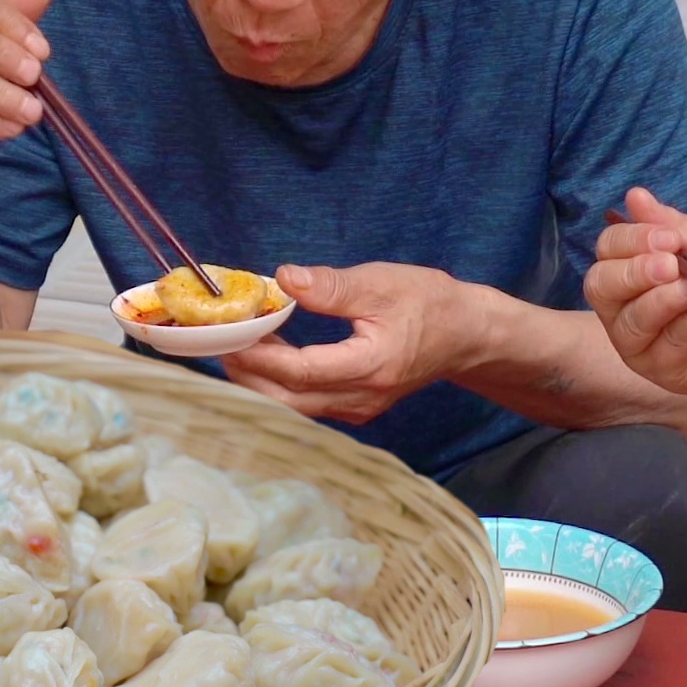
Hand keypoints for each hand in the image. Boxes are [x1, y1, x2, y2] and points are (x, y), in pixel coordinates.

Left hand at [217, 263, 465, 424]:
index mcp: (371, 366)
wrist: (466, 335)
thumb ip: (331, 286)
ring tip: (235, 350)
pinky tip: (266, 358)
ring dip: (261, 382)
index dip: (261, 357)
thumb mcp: (382, 283)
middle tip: (220, 347)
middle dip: (249, 376)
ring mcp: (359, 408)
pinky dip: (280, 385)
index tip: (231, 337)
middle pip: (290, 400)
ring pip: (295, 407)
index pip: (302, 371)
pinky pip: (307, 404)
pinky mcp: (355, 407)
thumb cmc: (429, 304)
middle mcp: (362, 397)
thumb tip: (283, 278)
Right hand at [584, 187, 686, 401]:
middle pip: (599, 286)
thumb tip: (635, 196)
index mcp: (632, 277)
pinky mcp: (665, 372)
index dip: (628, 239)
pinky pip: (663, 344)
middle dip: (633, 269)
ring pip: (627, 320)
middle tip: (670, 261)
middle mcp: (625, 312)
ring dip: (663, 296)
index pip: (606, 252)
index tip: (666, 236)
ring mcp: (641, 347)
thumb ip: (675, 227)